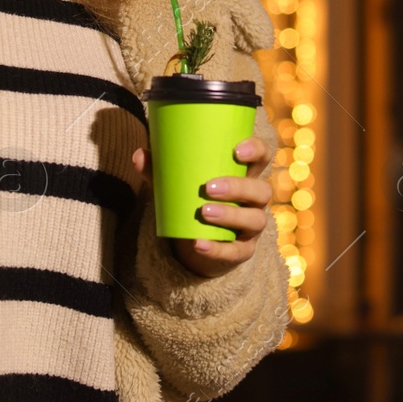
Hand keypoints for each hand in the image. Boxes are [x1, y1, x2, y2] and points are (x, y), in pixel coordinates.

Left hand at [130, 135, 273, 278]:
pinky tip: (199, 244)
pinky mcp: (242, 251)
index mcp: (244, 175)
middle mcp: (254, 200)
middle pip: (261, 190)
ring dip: (231, 215)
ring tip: (204, 212)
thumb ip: (160, 170)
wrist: (196, 241)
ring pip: (255, 220)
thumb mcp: (178, 184)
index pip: (263, 157)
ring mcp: (251, 227)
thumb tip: (138, 155)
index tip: (237, 150)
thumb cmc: (193, 200)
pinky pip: (236, 252)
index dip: (257, 150)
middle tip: (209, 187)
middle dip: (238, 187)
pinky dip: (217, 248)